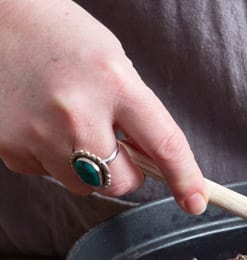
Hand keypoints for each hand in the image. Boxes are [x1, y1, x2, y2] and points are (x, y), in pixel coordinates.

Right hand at [0, 0, 207, 213]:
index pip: (164, 144)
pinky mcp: (10, 147)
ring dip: (88, 167)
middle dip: (127, 172)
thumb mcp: (115, 65)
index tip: (195, 201)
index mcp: (114, 83)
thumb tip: (159, 164)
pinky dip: (53, 157)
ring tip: (71, 124)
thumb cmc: (63, 39)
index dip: (184, 178)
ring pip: (84, 185)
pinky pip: (48, 174)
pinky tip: (43, 122)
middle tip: (115, 142)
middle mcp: (76, 112)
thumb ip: (139, 114)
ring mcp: (38, 133)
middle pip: (121, 182)